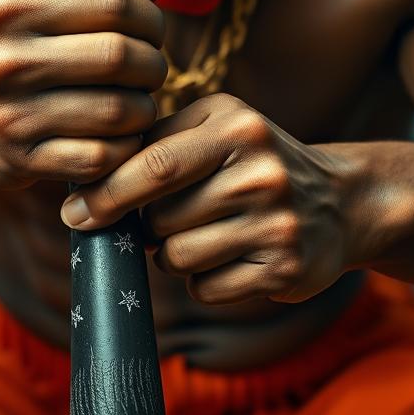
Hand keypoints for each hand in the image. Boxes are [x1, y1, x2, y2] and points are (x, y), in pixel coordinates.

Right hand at [0, 0, 176, 188]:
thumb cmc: (18, 36)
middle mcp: (1, 24)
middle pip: (124, 19)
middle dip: (154, 36)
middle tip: (149, 50)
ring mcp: (7, 92)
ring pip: (124, 92)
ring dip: (148, 94)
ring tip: (140, 89)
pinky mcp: (17, 151)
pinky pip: (106, 151)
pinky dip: (128, 142)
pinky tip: (120, 129)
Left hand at [59, 93, 361, 304]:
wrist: (339, 202)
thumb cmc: (251, 163)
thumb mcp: (214, 130)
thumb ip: (155, 145)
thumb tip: (85, 189)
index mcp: (235, 125)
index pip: (154, 165)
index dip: (106, 194)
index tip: (73, 214)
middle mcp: (261, 170)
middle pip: (160, 219)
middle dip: (149, 227)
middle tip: (170, 218)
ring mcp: (277, 221)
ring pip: (178, 257)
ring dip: (175, 255)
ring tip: (207, 234)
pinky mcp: (285, 267)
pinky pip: (207, 288)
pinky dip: (205, 280)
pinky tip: (232, 257)